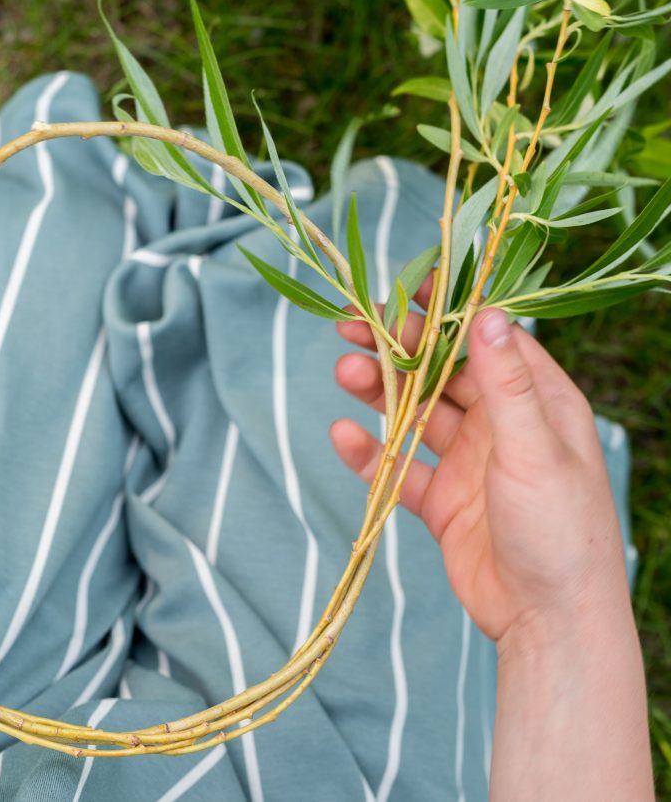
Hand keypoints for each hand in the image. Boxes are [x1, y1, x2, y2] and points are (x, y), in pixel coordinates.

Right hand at [330, 297, 630, 644]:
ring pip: (414, 416)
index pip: (488, 340)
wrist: (547, 620)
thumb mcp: (534, 449)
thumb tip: (487, 312)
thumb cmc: (562, 530)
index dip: (448, 311)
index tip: (407, 285)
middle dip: (399, 349)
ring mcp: (467, 464)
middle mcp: (500, 427)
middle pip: (441, 374)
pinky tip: (343, 436)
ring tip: (344, 372)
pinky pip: (397, 468)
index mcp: (538, 403)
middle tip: (352, 325)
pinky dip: (370, 453)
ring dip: (379, 394)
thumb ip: (505, 384)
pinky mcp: (440, 501)